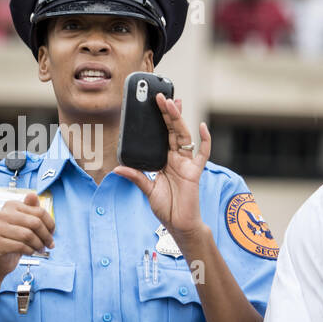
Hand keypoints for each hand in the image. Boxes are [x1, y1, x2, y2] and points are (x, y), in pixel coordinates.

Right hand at [0, 192, 54, 276]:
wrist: (0, 257)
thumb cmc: (15, 238)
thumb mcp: (26, 222)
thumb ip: (32, 209)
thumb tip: (33, 195)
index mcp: (11, 205)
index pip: (39, 211)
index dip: (50, 224)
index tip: (52, 233)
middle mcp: (2, 214)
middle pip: (35, 223)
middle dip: (46, 236)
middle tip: (50, 244)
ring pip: (28, 235)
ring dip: (39, 245)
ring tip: (40, 249)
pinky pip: (21, 246)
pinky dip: (30, 251)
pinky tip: (31, 252)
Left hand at [113, 93, 210, 242]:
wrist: (180, 225)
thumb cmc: (166, 208)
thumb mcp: (147, 190)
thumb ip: (136, 177)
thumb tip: (118, 168)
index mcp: (165, 161)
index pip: (161, 135)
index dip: (159, 120)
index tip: (154, 105)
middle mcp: (176, 159)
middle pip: (172, 131)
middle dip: (167, 113)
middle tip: (160, 96)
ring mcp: (187, 164)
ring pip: (183, 136)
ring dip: (178, 120)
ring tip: (173, 103)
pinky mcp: (195, 172)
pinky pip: (202, 153)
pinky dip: (204, 140)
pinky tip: (201, 127)